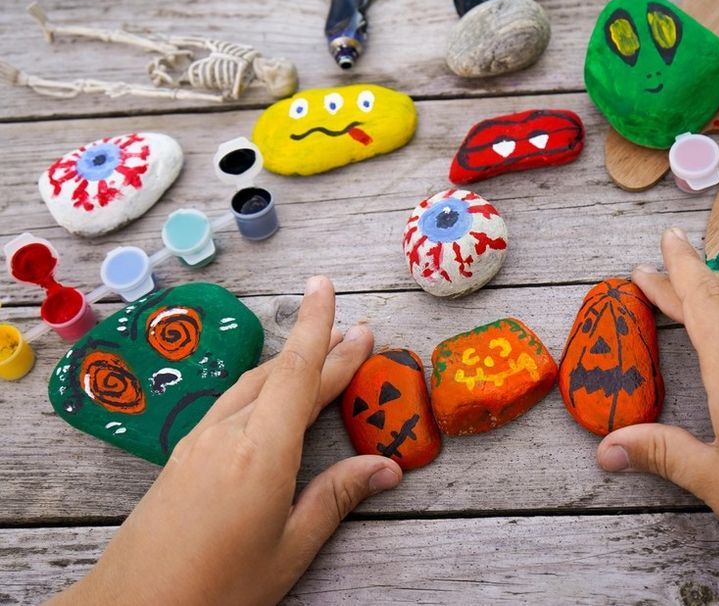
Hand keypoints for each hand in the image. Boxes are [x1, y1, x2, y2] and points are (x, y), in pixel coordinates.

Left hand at [51, 276, 401, 604]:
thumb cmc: (215, 589)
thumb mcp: (290, 549)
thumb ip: (336, 498)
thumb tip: (386, 467)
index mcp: (261, 451)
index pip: (300, 373)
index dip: (321, 330)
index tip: (329, 290)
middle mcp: (228, 433)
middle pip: (280, 373)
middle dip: (318, 345)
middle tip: (353, 330)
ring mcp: (199, 441)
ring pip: (252, 384)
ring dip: (290, 364)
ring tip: (320, 355)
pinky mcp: (182, 455)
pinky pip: (231, 402)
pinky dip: (262, 386)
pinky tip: (269, 394)